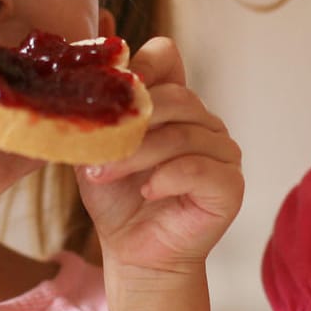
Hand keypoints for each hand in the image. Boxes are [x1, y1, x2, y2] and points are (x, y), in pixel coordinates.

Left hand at [76, 37, 242, 281]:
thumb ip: (92, 108)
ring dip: (136, 156)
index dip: (143, 63)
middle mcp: (204, 122)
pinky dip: (167, 177)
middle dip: (130, 125)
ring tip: (103, 176)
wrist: (133, 253)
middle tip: (94, 155)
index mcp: (175, 105)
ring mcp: (223, 152)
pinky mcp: (230, 185)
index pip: (167, 57)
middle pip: (175, 98)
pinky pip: (199, 168)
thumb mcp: (96, 147)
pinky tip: (147, 192)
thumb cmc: (116, 199)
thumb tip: (80, 57)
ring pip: (182, 135)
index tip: (115, 85)